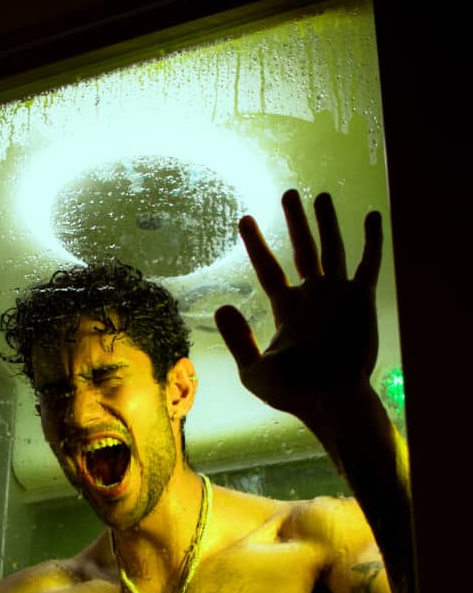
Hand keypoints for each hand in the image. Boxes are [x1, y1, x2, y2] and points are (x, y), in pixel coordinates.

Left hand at [215, 190, 382, 427]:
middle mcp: (313, 297)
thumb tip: (222, 306)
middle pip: (302, 249)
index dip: (256, 243)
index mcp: (287, 309)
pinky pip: (367, 264)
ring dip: (327, 222)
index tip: (244, 218)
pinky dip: (370, 241)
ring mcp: (337, 296)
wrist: (330, 398)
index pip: (268, 268)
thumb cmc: (293, 391)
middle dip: (295, 222)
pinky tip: (371, 217)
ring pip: (332, 248)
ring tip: (321, 195)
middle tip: (288, 193)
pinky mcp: (360, 300)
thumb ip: (237, 338)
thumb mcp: (253, 369)